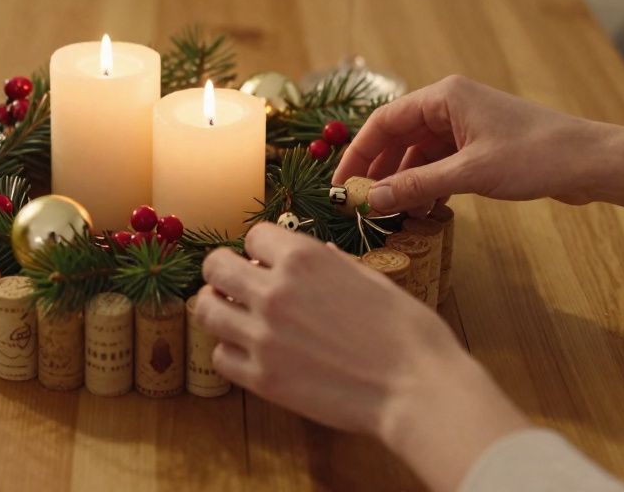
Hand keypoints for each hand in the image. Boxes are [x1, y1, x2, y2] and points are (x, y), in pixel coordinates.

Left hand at [196, 223, 529, 491]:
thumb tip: (316, 252)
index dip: (260, 248)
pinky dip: (230, 351)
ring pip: (206, 309)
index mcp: (304, 257)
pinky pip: (220, 356)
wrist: (417, 389)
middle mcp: (274, 290)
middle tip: (235, 284)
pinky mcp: (262, 378)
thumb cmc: (407, 333)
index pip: (253, 235)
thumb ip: (333, 263)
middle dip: (224, 271)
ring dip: (217, 307)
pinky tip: (249, 352)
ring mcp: (263, 335)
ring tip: (232, 315)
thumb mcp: (372, 278)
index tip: (267, 262)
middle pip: (215, 266)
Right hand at [333, 75, 605, 214]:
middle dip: (380, 171)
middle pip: (398, 137)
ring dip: (406, 183)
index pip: (384, 121)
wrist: (591, 162)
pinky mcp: (482, 146)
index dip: (358, 153)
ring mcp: (467, 125)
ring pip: (419, 153)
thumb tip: (372, 201)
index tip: (342, 184)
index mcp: (445, 97)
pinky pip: (441, 163)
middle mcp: (451, 105)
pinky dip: (429, 185)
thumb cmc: (535, 156)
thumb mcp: (470, 174)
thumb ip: (417, 186)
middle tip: (362, 203)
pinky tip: (428, 209)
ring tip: (396, 213)